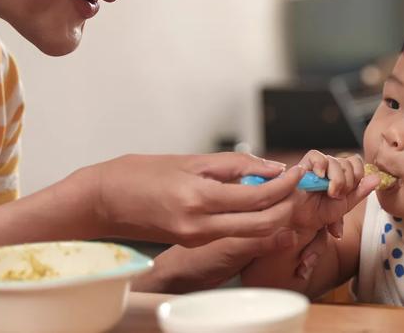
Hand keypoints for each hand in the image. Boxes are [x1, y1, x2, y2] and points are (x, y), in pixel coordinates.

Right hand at [84, 152, 305, 245]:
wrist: (102, 201)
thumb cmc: (139, 174)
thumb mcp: (189, 161)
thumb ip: (233, 166)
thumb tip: (271, 168)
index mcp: (200, 199)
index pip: (259, 197)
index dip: (286, 186)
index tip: (300, 171)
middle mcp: (201, 226)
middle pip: (263, 224)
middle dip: (289, 206)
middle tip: (301, 186)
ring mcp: (197, 238)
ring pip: (252, 231)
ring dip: (275, 214)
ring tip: (286, 192)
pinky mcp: (194, 242)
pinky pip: (233, 232)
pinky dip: (253, 218)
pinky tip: (259, 200)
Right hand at [289, 150, 377, 238]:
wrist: (300, 221)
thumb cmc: (319, 213)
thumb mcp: (344, 205)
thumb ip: (360, 191)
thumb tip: (377, 178)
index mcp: (341, 174)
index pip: (356, 163)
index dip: (357, 176)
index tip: (349, 192)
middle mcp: (330, 167)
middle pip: (348, 162)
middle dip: (346, 182)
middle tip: (337, 195)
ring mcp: (317, 165)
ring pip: (335, 160)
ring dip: (336, 179)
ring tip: (329, 192)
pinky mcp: (303, 164)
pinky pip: (316, 155)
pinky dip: (321, 165)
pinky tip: (320, 178)